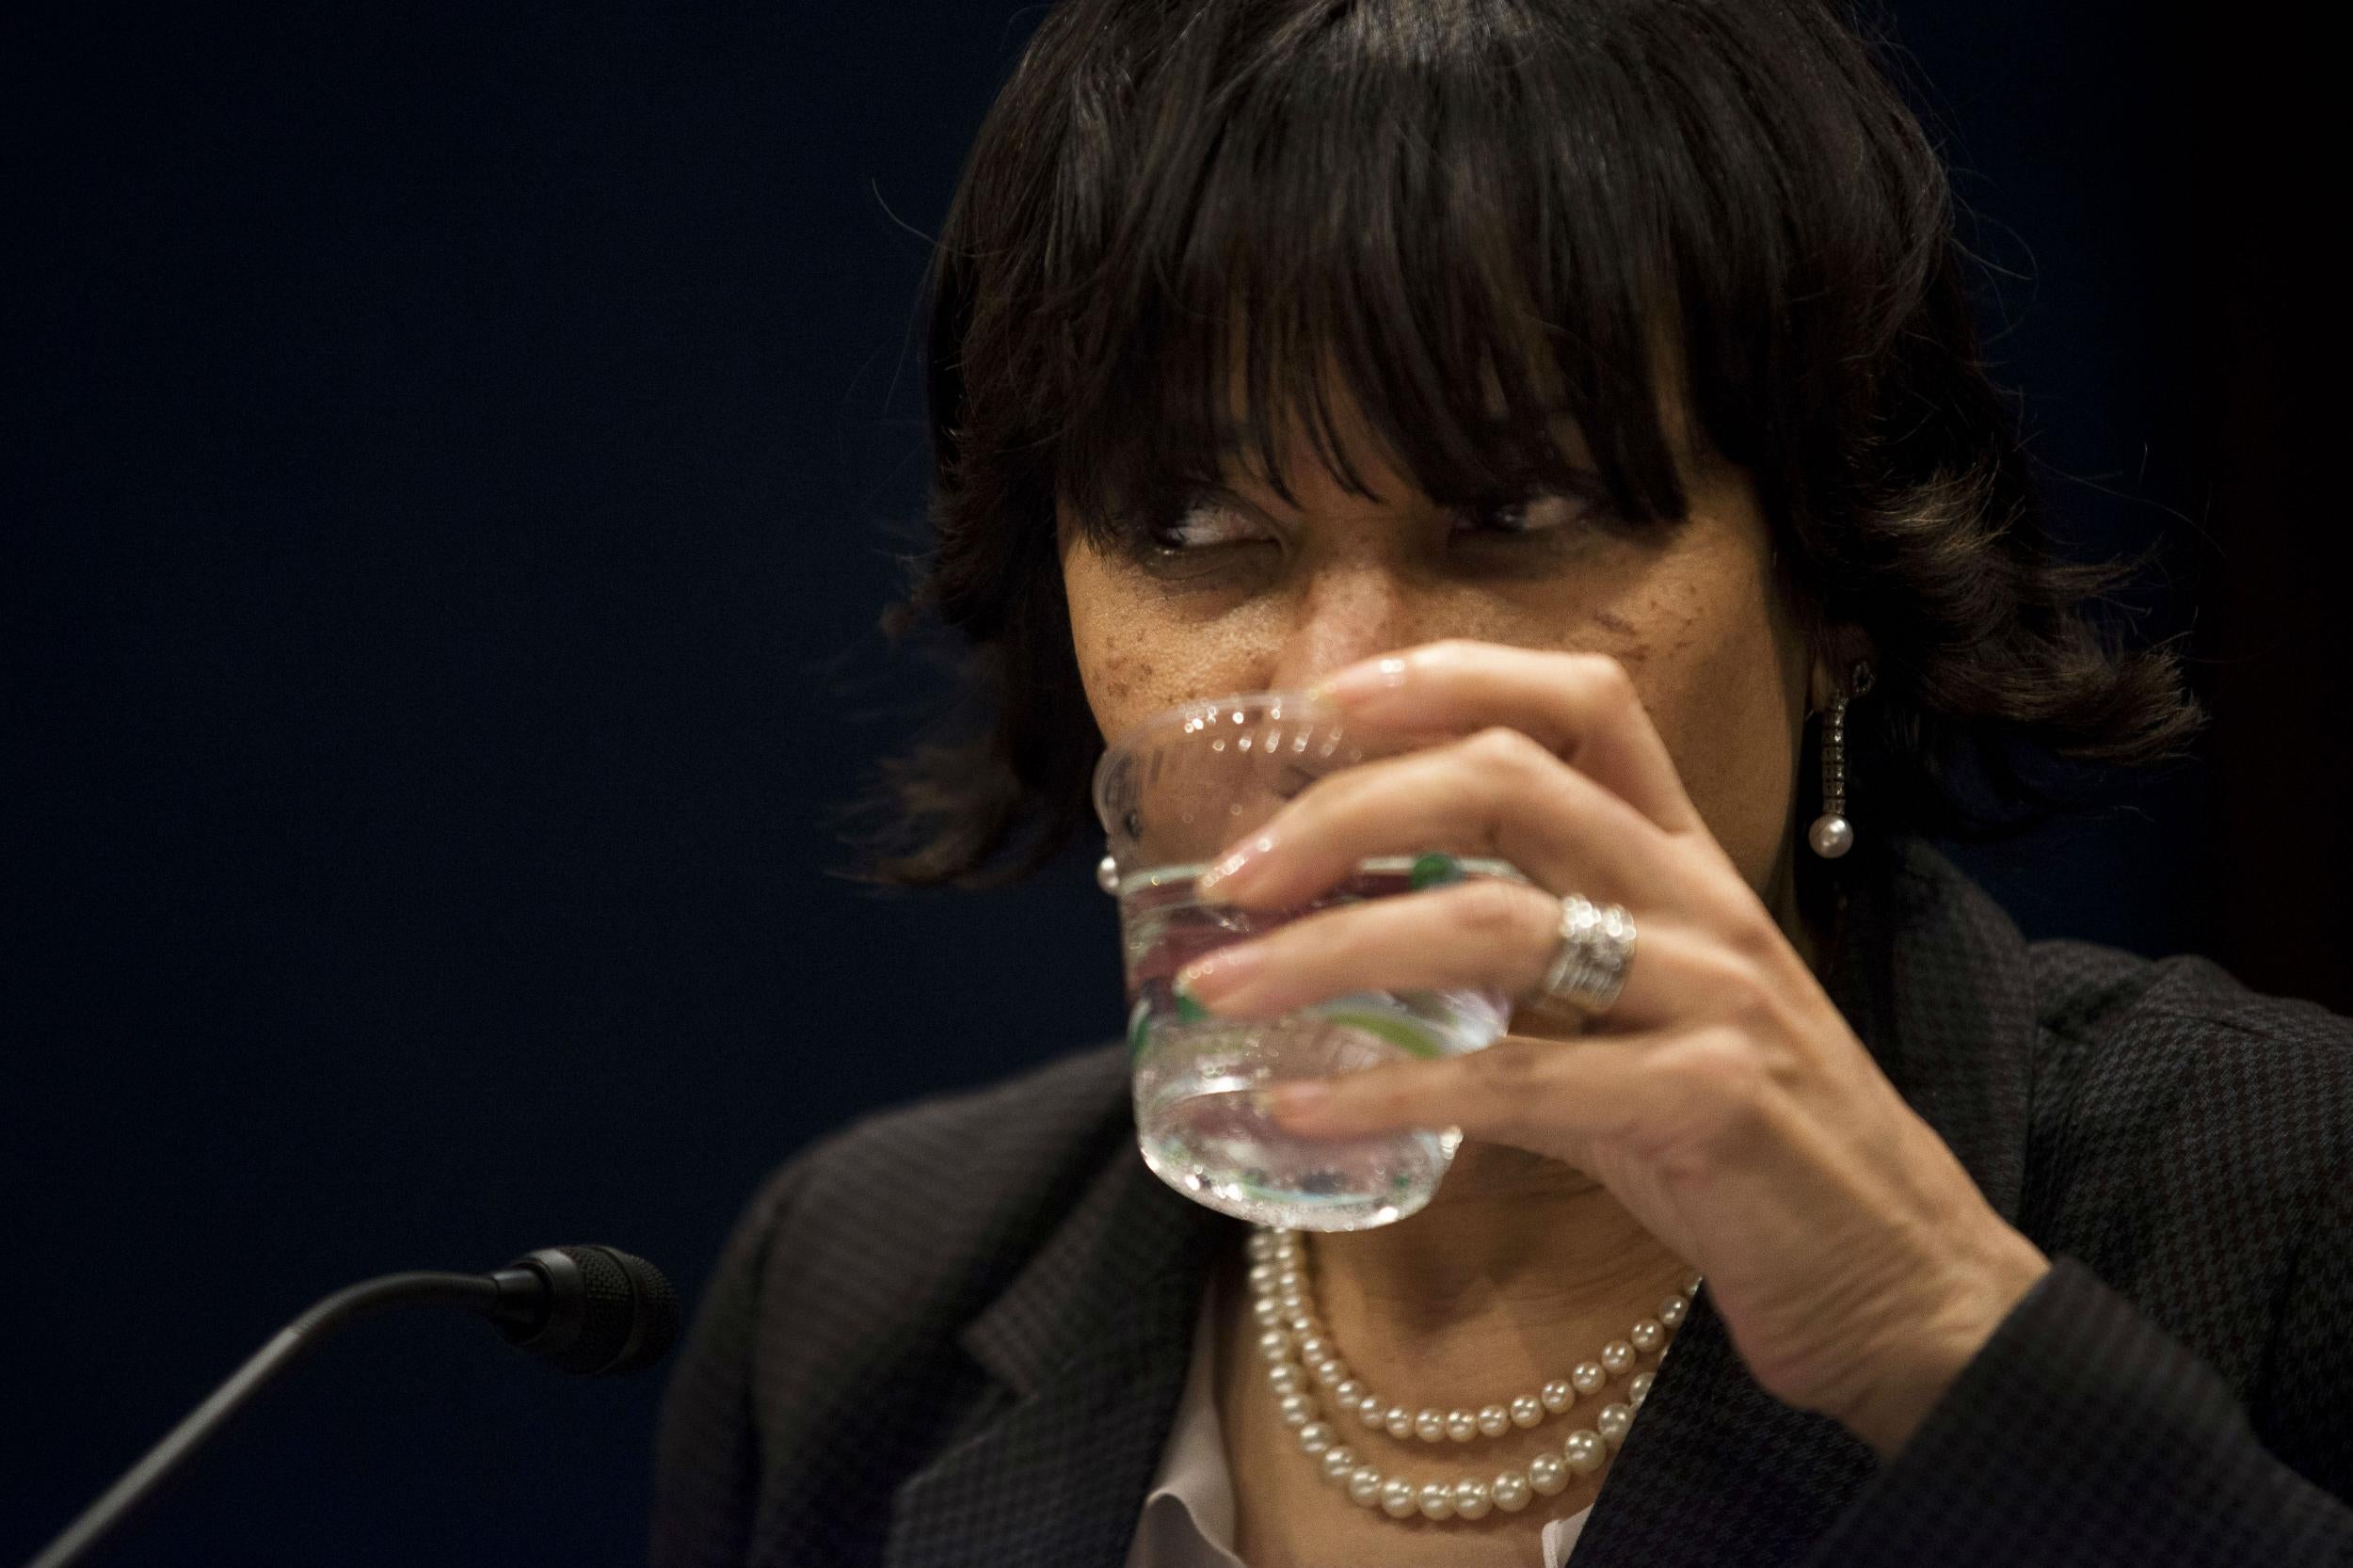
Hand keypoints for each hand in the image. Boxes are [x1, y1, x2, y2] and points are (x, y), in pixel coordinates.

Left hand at [1172, 639, 2049, 1460]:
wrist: (1906, 1282)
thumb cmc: (1752, 1147)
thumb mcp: (1656, 1012)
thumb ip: (1546, 956)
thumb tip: (1367, 931)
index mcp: (1687, 862)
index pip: (1583, 702)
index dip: (1450, 674)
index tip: (1322, 701)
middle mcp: (1700, 904)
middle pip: (1505, 783)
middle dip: (1347, 810)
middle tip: (1228, 876)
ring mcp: (1710, 998)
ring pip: (1490, 923)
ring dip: (1330, 950)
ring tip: (1220, 989)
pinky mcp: (1703, 1106)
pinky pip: (1511, 1083)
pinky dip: (1386, 1094)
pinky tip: (1298, 1109)